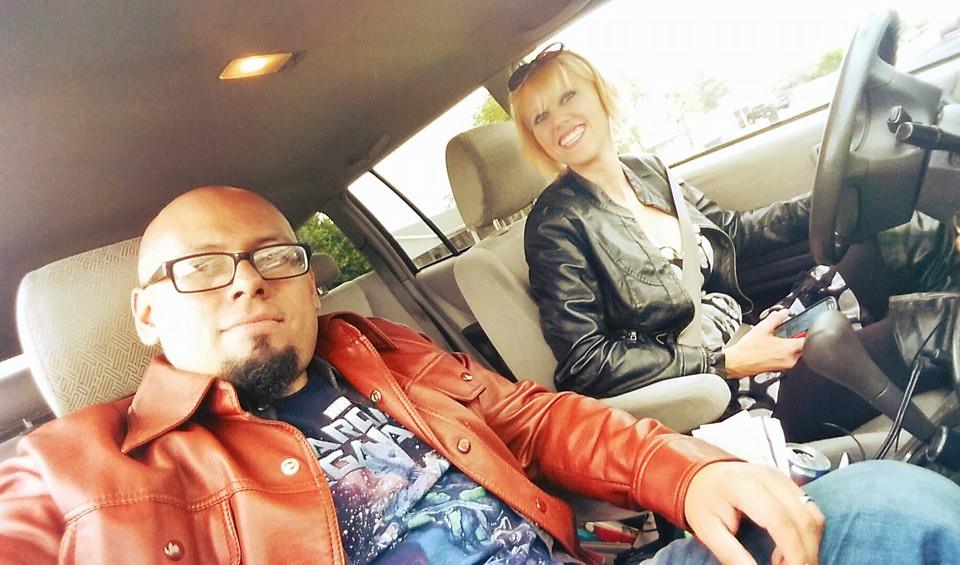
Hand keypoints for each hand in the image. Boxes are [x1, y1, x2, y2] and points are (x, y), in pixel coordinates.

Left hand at [684, 462, 824, 564]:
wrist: (703, 476)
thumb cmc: (703, 500)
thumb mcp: (708, 530)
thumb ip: (732, 555)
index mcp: (742, 486)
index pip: (779, 520)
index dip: (793, 552)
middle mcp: (767, 477)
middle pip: (803, 518)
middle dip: (805, 552)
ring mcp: (781, 478)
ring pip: (812, 515)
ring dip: (809, 544)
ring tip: (786, 562)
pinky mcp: (788, 483)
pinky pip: (810, 510)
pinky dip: (807, 533)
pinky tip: (789, 547)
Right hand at [723, 310, 803, 377]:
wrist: (737, 363)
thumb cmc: (748, 350)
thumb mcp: (762, 328)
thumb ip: (776, 318)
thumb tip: (783, 313)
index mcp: (788, 349)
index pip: (807, 340)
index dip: (805, 332)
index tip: (801, 328)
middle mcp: (790, 360)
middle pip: (802, 348)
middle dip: (796, 339)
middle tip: (785, 333)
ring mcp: (785, 366)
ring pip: (795, 354)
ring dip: (789, 347)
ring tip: (776, 341)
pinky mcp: (779, 370)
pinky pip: (787, 360)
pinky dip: (783, 354)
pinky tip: (772, 349)